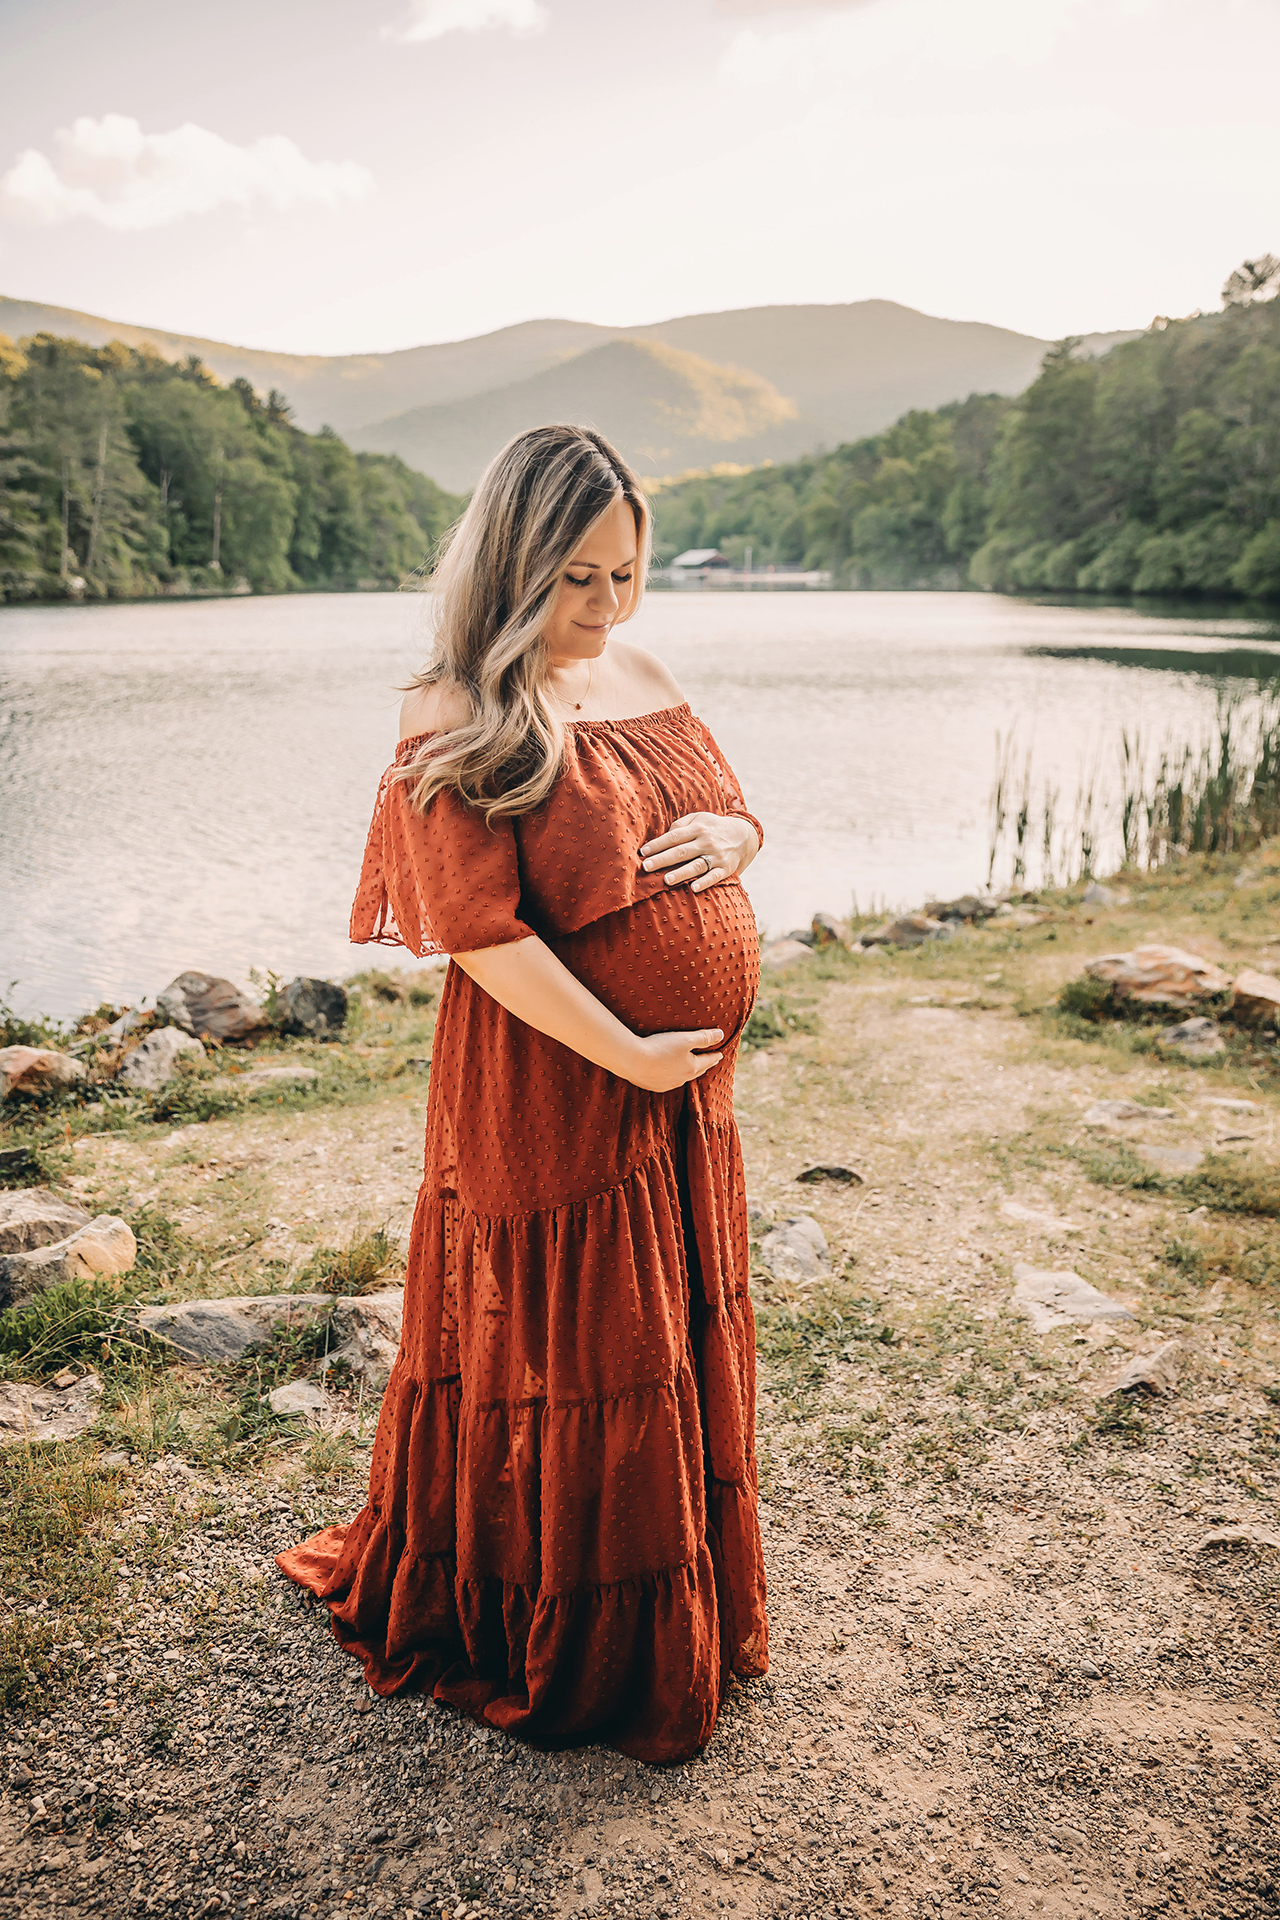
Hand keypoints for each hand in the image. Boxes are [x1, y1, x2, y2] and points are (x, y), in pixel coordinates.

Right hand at [625, 1027, 724, 1091]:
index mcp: (691, 1067)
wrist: (632, 1061)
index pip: (707, 1060)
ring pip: (682, 1077)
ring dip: (688, 1072)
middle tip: (710, 1062)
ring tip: (690, 1068)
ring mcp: (666, 1084)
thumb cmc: (660, 1048)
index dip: (714, 1055)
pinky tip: (668, 1074)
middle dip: (704, 1065)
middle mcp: (681, 1078)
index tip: (720, 1054)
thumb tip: (721, 1035)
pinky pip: (667, 1081)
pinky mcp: (653, 1085)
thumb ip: (704, 1037)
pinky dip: (672, 1076)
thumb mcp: (685, 1039)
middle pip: (697, 1070)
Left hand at [639, 812, 759, 892]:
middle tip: (646, 867)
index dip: (658, 844)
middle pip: (682, 851)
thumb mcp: (699, 819)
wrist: (743, 835)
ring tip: (666, 880)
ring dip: (681, 873)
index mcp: (698, 828)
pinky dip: (705, 883)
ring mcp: (717, 856)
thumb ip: (681, 825)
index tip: (643, 852)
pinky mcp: (726, 868)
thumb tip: (663, 835)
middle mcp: (707, 841)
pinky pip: (715, 876)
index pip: (674, 836)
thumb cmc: (712, 828)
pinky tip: (693, 888)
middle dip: (663, 859)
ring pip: (696, 865)